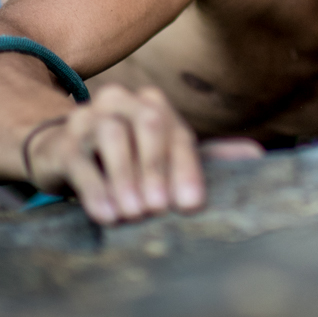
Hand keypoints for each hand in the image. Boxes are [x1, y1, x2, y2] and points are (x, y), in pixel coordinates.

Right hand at [23, 83, 262, 224]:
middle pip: (148, 124)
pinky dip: (96, 189)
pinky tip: (108, 215)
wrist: (62, 154)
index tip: (190, 204)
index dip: (186, 169)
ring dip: (125, 178)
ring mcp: (88, 117)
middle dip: (157, 168)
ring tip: (134, 214)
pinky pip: (79, 161)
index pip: (177, 132)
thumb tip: (256, 154)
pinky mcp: (61, 143)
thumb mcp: (165, 156)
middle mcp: (122, 101)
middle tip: (159, 209)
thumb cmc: (125, 158)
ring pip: (112, 136)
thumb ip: (206, 157)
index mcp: (153, 104)